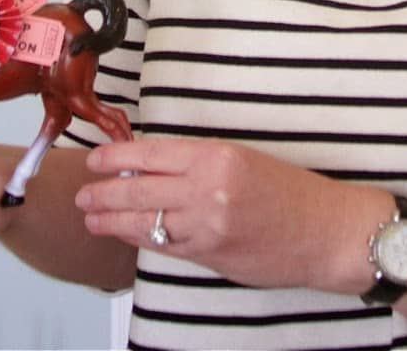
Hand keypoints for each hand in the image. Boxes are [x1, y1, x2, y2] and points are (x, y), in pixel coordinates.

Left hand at [77, 137, 387, 291]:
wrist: (323, 231)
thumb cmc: (290, 192)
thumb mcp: (244, 160)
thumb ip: (200, 163)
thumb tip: (155, 164)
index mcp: (217, 155)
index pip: (154, 153)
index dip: (118, 157)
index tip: (96, 159)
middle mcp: (209, 188)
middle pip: (142, 187)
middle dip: (105, 191)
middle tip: (83, 193)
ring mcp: (208, 224)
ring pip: (147, 220)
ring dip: (113, 219)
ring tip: (91, 218)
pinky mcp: (211, 254)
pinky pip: (165, 245)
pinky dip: (139, 239)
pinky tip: (123, 235)